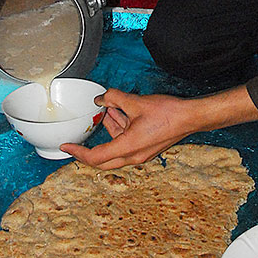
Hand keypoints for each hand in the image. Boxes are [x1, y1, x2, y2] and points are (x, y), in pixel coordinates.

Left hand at [60, 88, 194, 168]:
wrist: (190, 118)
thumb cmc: (168, 114)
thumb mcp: (136, 103)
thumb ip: (115, 99)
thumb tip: (102, 97)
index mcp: (127, 148)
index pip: (95, 157)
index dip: (78, 152)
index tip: (67, 147)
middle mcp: (133, 156)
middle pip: (103, 160)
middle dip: (89, 148)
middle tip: (77, 141)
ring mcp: (141, 153)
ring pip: (116, 148)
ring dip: (109, 131)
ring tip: (106, 111)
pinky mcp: (147, 148)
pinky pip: (127, 143)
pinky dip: (120, 130)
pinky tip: (120, 112)